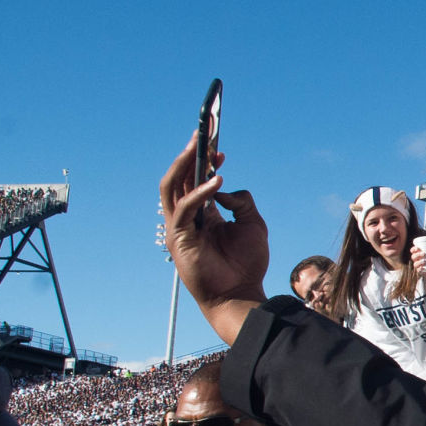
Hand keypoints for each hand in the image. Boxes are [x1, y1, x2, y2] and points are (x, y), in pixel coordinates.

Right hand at [160, 138, 268, 343]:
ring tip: (202, 146)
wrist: (241, 294)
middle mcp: (187, 217)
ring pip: (172, 187)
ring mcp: (179, 227)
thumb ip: (241, 202)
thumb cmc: (246, 264)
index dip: (204, 160)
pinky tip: (217, 182)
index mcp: (202, 213)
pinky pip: (184, 208)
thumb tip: (224, 187)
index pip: (195, 179)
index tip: (216, 142)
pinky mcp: (178, 238)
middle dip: (190, 153)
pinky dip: (199, 193)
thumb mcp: (253, 224)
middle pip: (180, 177)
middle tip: (203, 132)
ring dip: (186, 164)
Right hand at [409, 241, 425, 278]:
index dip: (413, 249)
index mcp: (419, 255)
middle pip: (413, 257)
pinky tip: (422, 267)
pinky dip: (420, 268)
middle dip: (417, 254)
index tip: (417, 248)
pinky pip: (418, 270)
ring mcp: (418, 266)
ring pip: (415, 263)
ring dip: (418, 261)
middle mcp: (417, 260)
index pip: (413, 251)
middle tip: (423, 253)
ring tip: (424, 260)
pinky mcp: (421, 272)